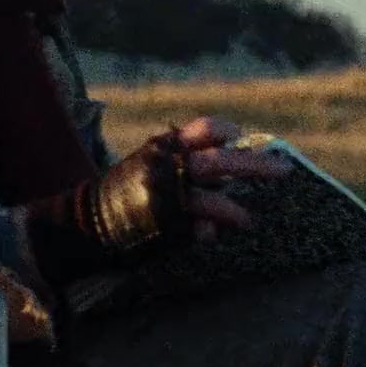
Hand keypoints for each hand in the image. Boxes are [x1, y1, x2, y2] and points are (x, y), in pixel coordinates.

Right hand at [20, 116, 291, 286]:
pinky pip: (196, 231)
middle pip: (220, 161)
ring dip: (234, 211)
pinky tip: (210, 237)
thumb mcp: (147, 161)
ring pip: (210, 200)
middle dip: (255, 165)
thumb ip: (182, 159)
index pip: (204, 129)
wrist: (82, 223)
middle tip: (283, 171)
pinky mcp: (161, 228)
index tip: (245, 140)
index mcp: (161, 147)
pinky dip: (208, 233)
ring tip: (248, 220)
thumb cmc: (122, 192)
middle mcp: (164, 167)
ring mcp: (163, 198)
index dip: (229, 133)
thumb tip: (229, 165)